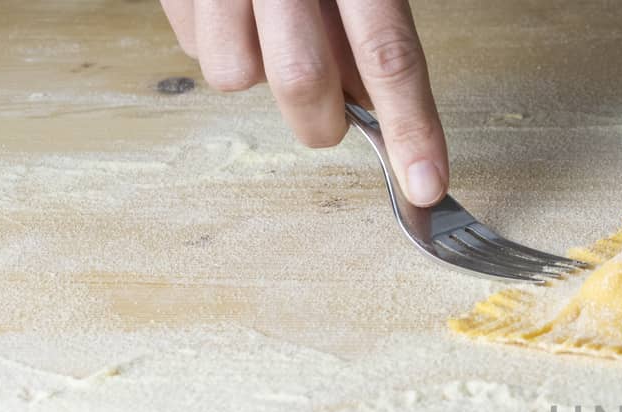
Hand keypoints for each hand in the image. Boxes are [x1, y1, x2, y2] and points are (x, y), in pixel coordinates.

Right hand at [158, 0, 448, 205]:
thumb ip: (372, 31)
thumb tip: (377, 111)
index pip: (390, 53)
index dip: (412, 126)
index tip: (425, 184)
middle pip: (303, 81)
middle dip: (320, 121)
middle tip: (330, 116)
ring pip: (236, 76)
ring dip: (261, 76)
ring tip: (272, 32)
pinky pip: (196, 51)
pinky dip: (222, 46)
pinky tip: (237, 11)